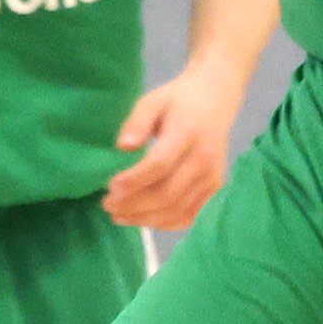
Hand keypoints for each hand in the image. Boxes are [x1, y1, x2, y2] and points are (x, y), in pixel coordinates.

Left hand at [104, 65, 237, 230]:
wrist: (215, 100)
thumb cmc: (177, 101)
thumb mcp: (152, 101)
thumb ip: (137, 122)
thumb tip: (123, 146)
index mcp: (188, 134)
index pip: (159, 165)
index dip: (133, 180)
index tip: (109, 187)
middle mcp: (204, 159)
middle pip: (167, 193)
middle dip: (134, 204)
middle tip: (107, 205)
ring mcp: (212, 177)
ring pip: (177, 209)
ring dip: (145, 218)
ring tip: (118, 216)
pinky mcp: (215, 188)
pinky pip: (189, 215)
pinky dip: (164, 223)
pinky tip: (143, 219)